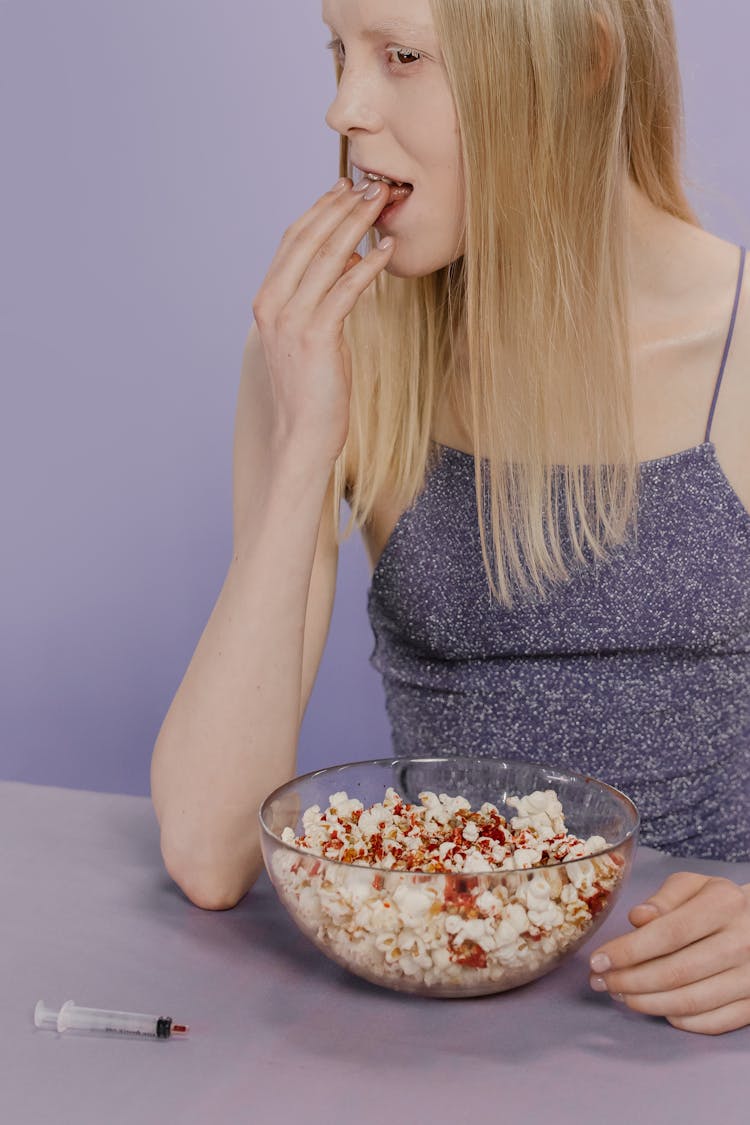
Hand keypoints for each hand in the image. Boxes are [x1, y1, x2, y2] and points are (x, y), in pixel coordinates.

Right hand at [251, 177, 396, 466]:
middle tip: (370, 184)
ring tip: (381, 203)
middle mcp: (273, 306)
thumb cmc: (311, 392)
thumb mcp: (310, 337)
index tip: (344, 187)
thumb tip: (344, 263)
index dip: (320, 209)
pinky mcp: (317, 337)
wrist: (301, 436)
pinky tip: (387, 250)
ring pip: (326, 258)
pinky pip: (345, 290)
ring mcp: (292, 321)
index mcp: (267, 302)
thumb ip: (318, 300)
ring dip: (356, 226)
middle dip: (340, 207)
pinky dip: (368, 266)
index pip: (292, 241)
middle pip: (307, 240)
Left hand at [588, 872, 749, 1034]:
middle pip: (675, 972)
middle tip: (602, 982)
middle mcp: (740, 942)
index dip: (628, 951)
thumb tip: (637, 919)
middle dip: (629, 981)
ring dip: (646, 1003)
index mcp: (723, 905)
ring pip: (690, 1002)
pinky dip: (678, 1020)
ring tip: (620, 995)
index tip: (599, 960)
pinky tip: (655, 1007)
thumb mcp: (694, 886)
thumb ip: (664, 898)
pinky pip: (712, 1022)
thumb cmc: (719, 903)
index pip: (668, 934)